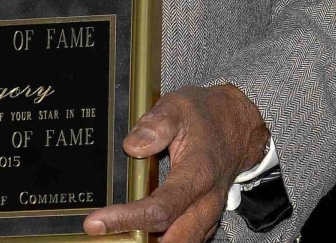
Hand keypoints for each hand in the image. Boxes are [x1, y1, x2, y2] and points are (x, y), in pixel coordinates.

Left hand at [84, 84, 269, 242]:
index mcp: (198, 174)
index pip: (161, 208)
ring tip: (116, 235)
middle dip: (140, 242)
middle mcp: (206, 202)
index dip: (127, 219)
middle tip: (105, 235)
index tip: (96, 222)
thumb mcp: (178, 106)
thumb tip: (132, 147)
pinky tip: (137, 232)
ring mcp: (208, 214)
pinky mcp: (204, 219)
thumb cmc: (207, 116)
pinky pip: (186, 239)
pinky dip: (163, 240)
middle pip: (175, 240)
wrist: (238, 125)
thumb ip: (156, 124)